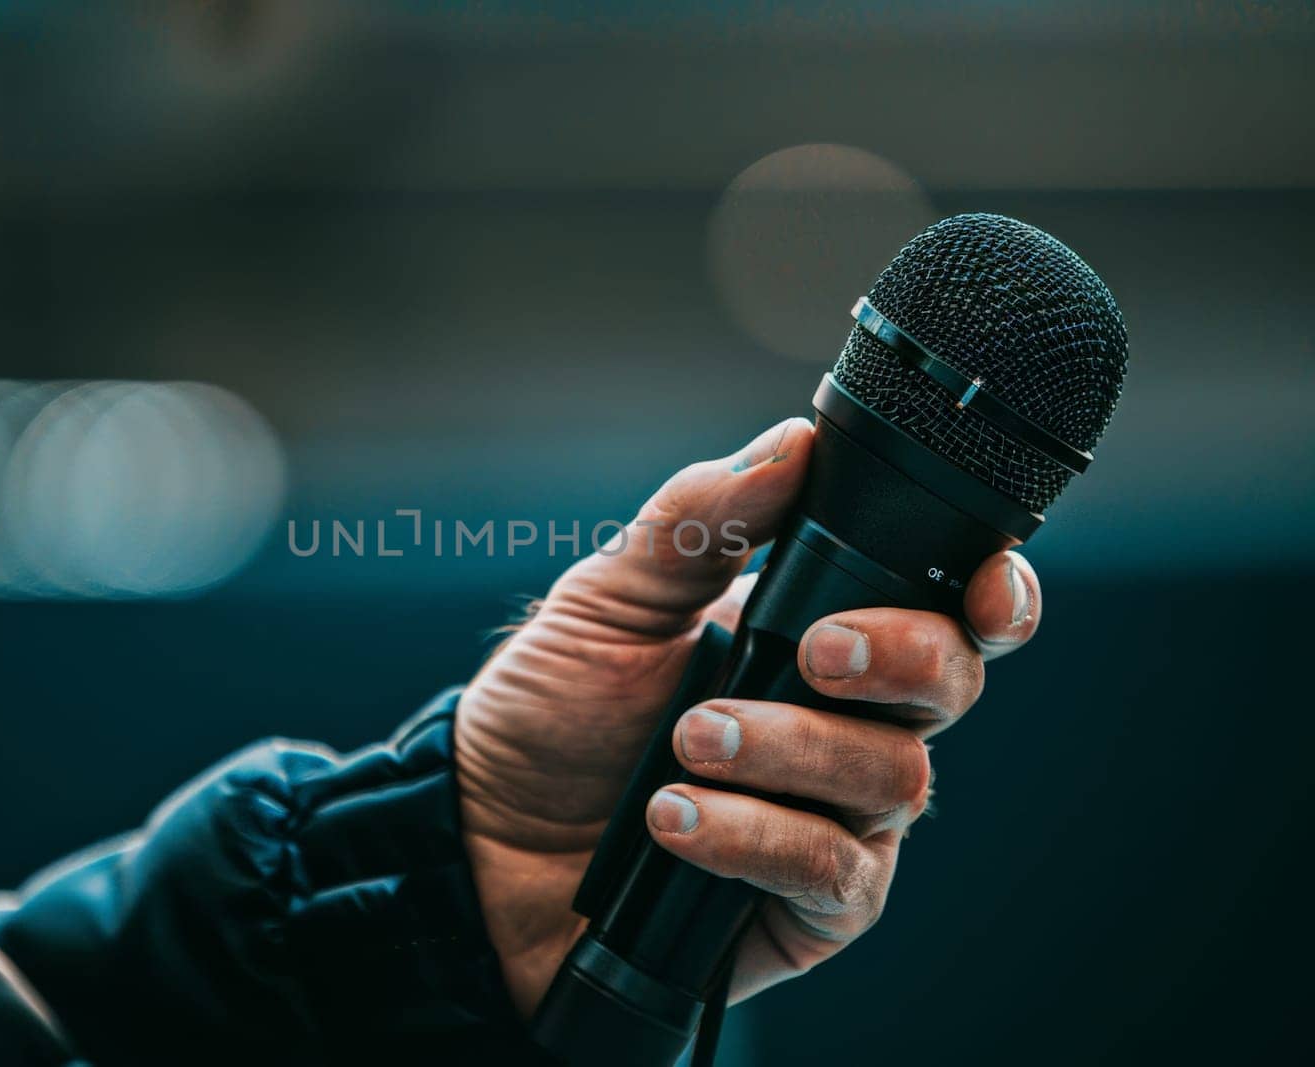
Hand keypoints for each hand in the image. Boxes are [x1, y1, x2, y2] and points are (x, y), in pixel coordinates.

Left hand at [455, 417, 1041, 1011]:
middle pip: (948, 687)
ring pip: (896, 780)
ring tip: (687, 742)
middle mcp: (843, 726)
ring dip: (792, 751)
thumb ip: (700, 521)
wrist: (483, 840)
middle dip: (900, 658)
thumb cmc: (554, 713)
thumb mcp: (609, 601)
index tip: (984, 587)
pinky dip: (757, 837)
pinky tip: (676, 820)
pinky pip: (833, 873)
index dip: (995, 597)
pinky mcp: (806, 908)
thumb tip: (795, 440)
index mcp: (814, 637)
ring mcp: (833, 818)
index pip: (944, 612)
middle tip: (813, 651)